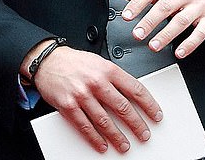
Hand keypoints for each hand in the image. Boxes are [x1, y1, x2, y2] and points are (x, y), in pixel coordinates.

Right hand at [23, 44, 161, 153]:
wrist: (48, 60)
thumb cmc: (74, 61)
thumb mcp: (98, 62)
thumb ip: (114, 77)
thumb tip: (132, 95)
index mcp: (107, 69)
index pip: (135, 89)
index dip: (149, 105)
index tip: (156, 115)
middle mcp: (96, 82)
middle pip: (123, 108)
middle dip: (137, 124)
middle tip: (144, 134)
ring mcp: (82, 95)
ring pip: (106, 121)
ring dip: (118, 136)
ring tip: (125, 145)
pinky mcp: (69, 105)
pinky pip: (85, 126)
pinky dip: (95, 138)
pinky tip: (103, 144)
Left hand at [119, 0, 204, 58]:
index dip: (137, 3)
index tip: (127, 16)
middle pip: (165, 6)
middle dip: (149, 21)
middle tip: (137, 34)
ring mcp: (199, 6)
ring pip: (181, 21)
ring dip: (165, 35)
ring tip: (153, 46)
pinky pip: (199, 33)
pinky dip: (189, 44)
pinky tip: (179, 52)